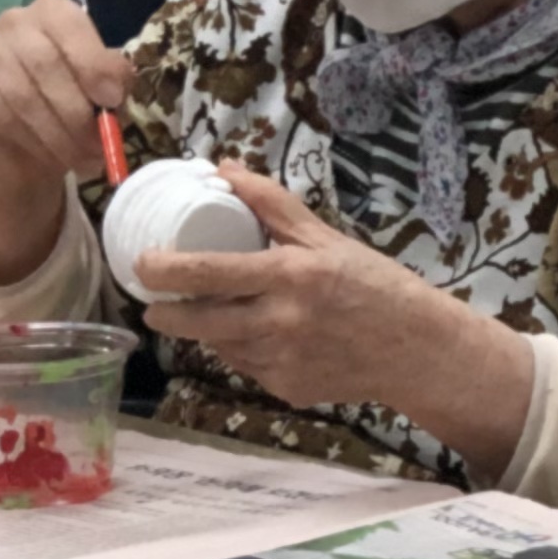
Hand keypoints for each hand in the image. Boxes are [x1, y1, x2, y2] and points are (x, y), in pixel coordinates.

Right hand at [0, 0, 131, 280]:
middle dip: (78, 113)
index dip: (93, 64)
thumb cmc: (69, 98)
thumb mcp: (99, 85)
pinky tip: (53, 158)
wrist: (19, 135)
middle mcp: (13, 22)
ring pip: (24, 98)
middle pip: (46, 65)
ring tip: (84, 160)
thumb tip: (117, 88)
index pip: (70, 26)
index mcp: (52, 12)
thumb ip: (111, 78)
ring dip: (60, 137)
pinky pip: (4, 118)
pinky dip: (36, 144)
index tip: (112, 100)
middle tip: (100, 145)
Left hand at [141, 165, 537, 472]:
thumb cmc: (373, 284)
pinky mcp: (286, 390)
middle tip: (152, 301)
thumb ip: (271, 204)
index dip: (165, 270)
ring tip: (210, 311)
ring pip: (219, 346)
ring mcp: (282, 362)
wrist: (415, 349)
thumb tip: (222, 167)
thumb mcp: (325, 237)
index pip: (208, 272)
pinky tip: (260, 335)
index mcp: (290, 276)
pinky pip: (246, 367)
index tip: (142, 263)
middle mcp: (280, 323)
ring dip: (206, 330)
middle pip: (198, 323)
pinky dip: (242, 350)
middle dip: (164, 314)